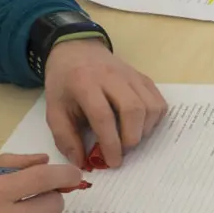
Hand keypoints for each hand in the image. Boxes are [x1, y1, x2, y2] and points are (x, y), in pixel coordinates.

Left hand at [42, 40, 165, 168]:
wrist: (77, 50)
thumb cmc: (65, 83)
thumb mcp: (54, 109)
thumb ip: (65, 137)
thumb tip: (82, 162)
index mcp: (84, 83)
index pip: (103, 116)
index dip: (110, 143)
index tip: (112, 162)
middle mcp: (111, 76)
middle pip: (133, 109)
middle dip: (131, 138)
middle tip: (123, 150)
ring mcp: (131, 75)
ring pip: (151, 106)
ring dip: (144, 130)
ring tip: (130, 137)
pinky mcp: (143, 78)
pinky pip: (159, 102)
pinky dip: (154, 120)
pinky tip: (140, 125)